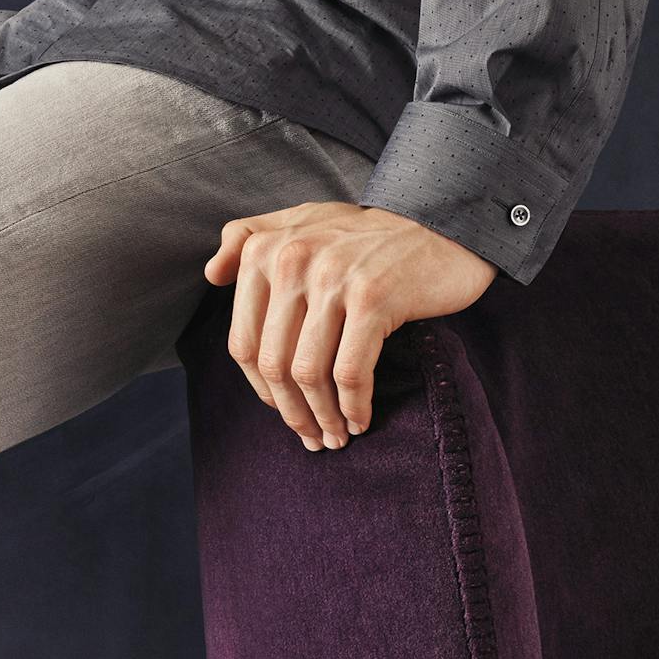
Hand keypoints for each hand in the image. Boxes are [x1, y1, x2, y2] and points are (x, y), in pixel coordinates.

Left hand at [204, 202, 495, 449]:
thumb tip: (210, 274)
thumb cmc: (371, 236)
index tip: (282, 410)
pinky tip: (359, 421)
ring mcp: (332, 279)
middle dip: (291, 413)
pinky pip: (349, 372)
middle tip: (311, 438)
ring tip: (336, 437)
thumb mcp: (306, 221)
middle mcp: (293, 260)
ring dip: (321, 417)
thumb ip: (250, 238)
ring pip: (308, 373)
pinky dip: (352, 406)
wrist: (448, 223)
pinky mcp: (372, 298)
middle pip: (274, 364)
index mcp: (267, 251)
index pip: (245, 343)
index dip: (261, 389)